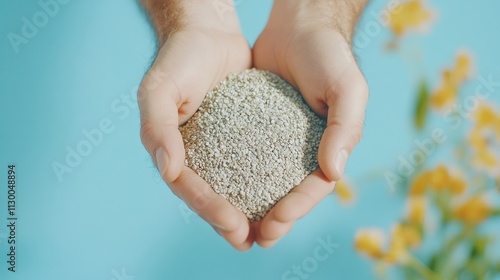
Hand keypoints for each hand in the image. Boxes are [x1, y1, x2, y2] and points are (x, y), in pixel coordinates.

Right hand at [138, 0, 252, 250]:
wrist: (207, 33)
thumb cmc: (179, 59)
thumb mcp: (159, 89)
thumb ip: (157, 128)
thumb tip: (167, 171)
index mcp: (172, 150)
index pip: (189, 188)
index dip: (209, 209)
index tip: (234, 226)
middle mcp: (194, 153)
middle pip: (211, 195)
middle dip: (230, 220)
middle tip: (252, 240)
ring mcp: (218, 146)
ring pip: (233, 186)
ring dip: (249, 210)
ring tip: (269, 231)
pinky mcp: (241, 135)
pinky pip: (253, 162)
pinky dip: (264, 181)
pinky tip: (282, 194)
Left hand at [252, 0, 368, 246]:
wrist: (300, 26)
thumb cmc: (329, 55)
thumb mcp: (346, 88)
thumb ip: (345, 128)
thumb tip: (335, 173)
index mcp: (330, 146)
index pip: (314, 187)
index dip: (295, 209)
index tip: (272, 227)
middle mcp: (306, 148)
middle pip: (289, 191)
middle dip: (273, 218)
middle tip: (252, 238)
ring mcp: (281, 139)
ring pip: (267, 180)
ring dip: (253, 205)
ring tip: (234, 225)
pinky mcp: (257, 127)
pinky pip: (247, 155)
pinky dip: (237, 175)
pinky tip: (220, 188)